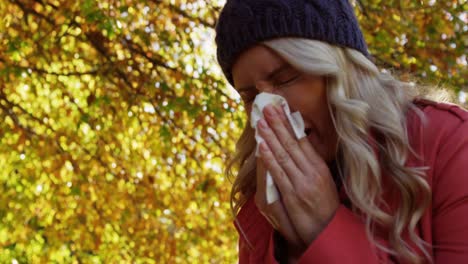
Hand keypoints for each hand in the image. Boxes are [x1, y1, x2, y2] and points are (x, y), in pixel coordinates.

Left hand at [256, 104, 339, 247]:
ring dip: (271, 137)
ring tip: (261, 122)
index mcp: (319, 167)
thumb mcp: (323, 181)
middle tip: (267, 107)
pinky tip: (262, 146)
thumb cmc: (324, 206)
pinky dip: (270, 159)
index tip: (280, 109)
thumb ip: (311, 164)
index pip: (302, 140)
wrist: (327, 230)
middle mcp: (311, 172)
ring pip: (284, 155)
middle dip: (278, 124)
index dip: (289, 123)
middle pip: (292, 143)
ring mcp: (302, 183)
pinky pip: (279, 173)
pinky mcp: (293, 195)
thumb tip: (299, 145)